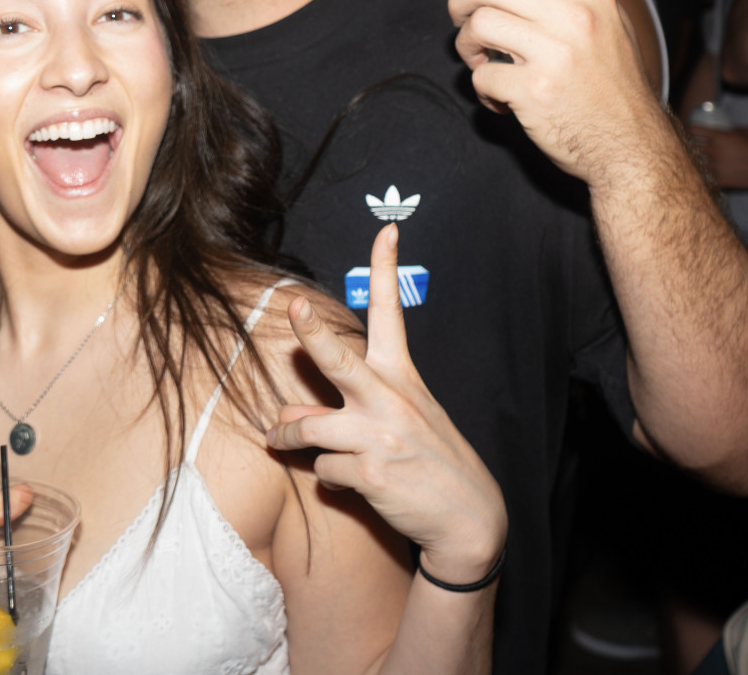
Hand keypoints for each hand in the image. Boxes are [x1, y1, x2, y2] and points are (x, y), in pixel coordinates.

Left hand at [266, 224, 507, 582]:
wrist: (468, 517)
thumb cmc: (428, 460)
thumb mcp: (398, 421)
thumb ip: (343, 409)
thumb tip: (287, 414)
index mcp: (401, 376)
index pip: (392, 312)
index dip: (386, 269)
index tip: (386, 230)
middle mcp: (390, 399)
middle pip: (339, 359)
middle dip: (312, 332)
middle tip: (294, 307)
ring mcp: (379, 435)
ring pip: (307, 426)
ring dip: (287, 436)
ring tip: (279, 439)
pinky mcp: (370, 472)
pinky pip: (323, 468)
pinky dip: (327, 476)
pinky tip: (347, 481)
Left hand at [447, 0, 665, 180]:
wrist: (629, 145)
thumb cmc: (617, 82)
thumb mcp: (614, 20)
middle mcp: (573, 18)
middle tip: (462, 17)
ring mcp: (552, 55)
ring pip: (478, 26)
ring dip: (466, 44)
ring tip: (480, 58)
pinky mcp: (532, 92)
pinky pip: (482, 74)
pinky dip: (481, 87)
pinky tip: (498, 95)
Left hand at [690, 126, 747, 190]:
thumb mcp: (745, 131)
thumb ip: (730, 130)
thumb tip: (722, 130)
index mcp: (719, 137)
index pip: (694, 131)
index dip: (690, 131)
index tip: (689, 133)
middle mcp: (714, 151)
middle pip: (691, 148)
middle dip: (689, 147)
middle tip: (688, 148)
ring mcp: (717, 167)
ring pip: (696, 164)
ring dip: (695, 163)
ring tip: (693, 163)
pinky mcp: (721, 180)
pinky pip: (705, 179)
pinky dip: (703, 177)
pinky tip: (702, 176)